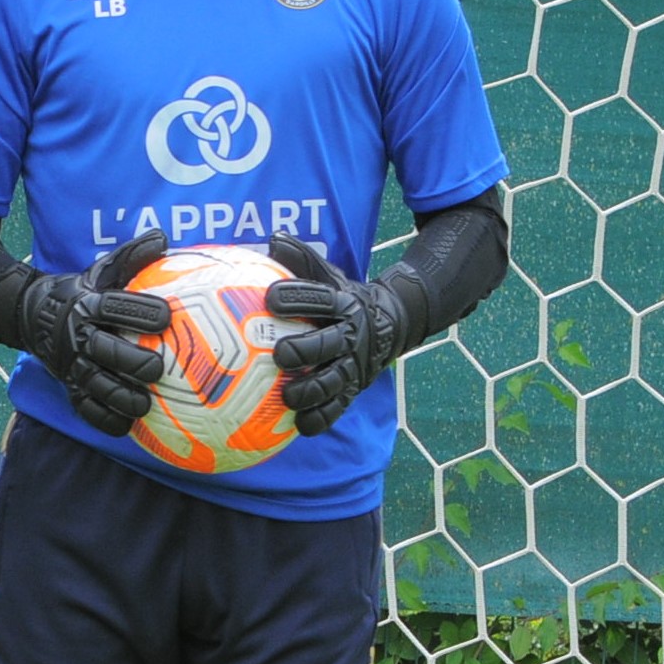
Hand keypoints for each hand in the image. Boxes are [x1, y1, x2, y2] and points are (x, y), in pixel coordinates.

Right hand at [13, 229, 172, 437]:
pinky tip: (126, 424)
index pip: (117, 308)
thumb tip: (164, 237)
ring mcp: (71, 365)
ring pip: (97, 385)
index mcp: (89, 305)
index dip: (142, 314)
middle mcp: (78, 336)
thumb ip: (132, 257)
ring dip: (122, 397)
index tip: (165, 318)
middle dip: (134, 362)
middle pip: (107, 352)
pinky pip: (86, 409)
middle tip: (157, 369)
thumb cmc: (81, 291)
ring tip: (145, 403)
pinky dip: (105, 419)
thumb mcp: (101, 270)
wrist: (32, 315)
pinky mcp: (68, 386)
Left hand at [266, 234, 410, 436]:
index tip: (271, 298)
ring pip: (332, 382)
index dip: (295, 297)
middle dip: (302, 349)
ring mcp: (352, 365)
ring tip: (286, 394)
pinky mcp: (352, 390)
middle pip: (326, 344)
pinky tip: (298, 425)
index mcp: (341, 304)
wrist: (392, 322)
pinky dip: (319, 419)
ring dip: (309, 390)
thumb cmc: (341, 298)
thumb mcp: (328, 276)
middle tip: (280, 352)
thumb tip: (273, 237)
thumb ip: (301, 260)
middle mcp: (349, 335)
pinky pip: (337, 409)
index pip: (317, 298)